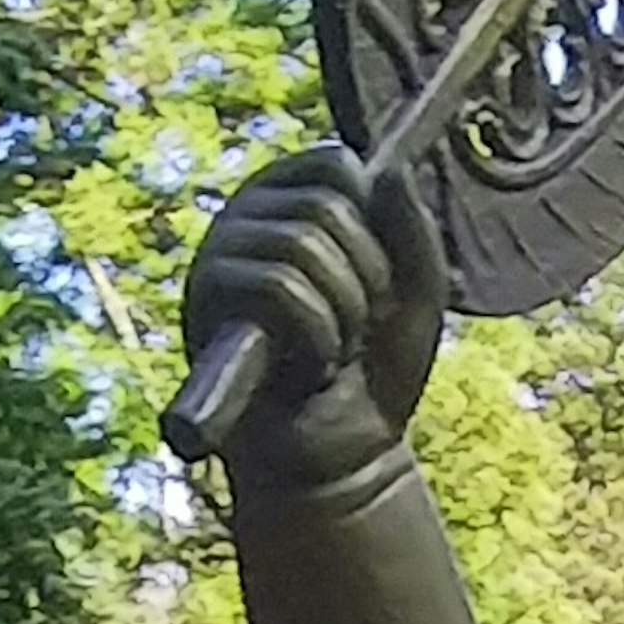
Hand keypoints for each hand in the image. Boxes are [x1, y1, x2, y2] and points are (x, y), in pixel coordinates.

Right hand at [181, 141, 444, 479]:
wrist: (345, 459)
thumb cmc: (375, 372)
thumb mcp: (418, 294)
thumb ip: (415, 230)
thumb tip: (390, 169)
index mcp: (293, 201)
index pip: (336, 163)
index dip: (374, 224)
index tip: (376, 278)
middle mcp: (247, 218)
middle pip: (324, 206)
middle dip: (365, 280)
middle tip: (355, 329)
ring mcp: (220, 258)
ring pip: (300, 245)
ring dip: (343, 315)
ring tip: (332, 353)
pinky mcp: (205, 305)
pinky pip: (276, 286)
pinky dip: (319, 335)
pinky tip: (309, 369)